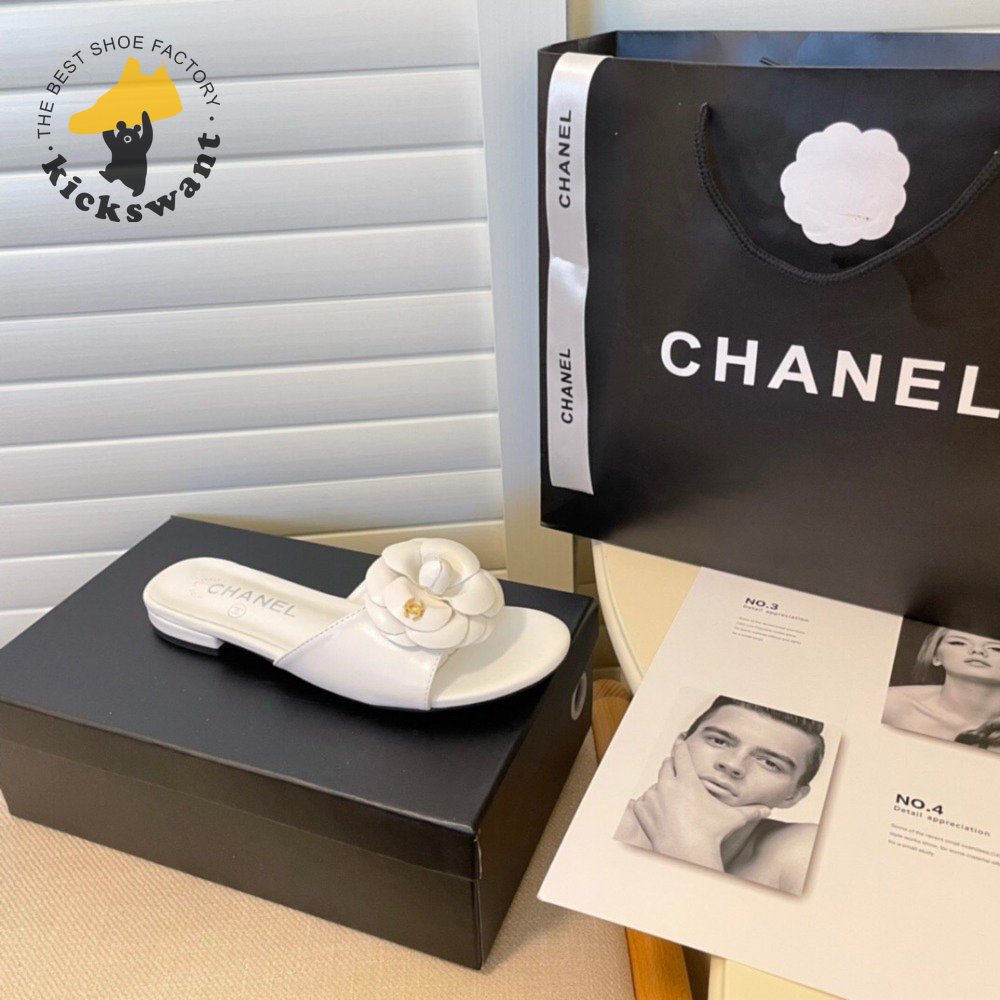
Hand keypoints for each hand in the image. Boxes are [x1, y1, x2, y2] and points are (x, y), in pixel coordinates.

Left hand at [630, 737, 770, 869]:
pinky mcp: (642, 810)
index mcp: (687, 780)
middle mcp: (668, 785)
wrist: (688, 853)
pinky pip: (641, 802)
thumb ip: (750, 812)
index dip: (680, 744)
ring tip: (669, 800)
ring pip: (653, 785)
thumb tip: (767, 809)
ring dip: (660, 789)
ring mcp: (653, 797)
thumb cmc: (709, 835)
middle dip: (671, 766)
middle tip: (676, 769)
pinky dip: (647, 805)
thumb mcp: (731, 819)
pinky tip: (656, 812)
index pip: (681, 754)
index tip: (679, 738)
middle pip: (665, 765)